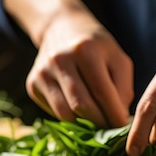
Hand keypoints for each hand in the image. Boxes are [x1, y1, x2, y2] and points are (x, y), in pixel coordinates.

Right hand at [26, 9, 133, 127]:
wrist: (61, 28)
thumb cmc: (96, 46)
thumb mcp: (118, 59)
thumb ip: (123, 89)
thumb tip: (118, 121)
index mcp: (85, 50)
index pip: (101, 92)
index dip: (114, 114)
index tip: (122, 125)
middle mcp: (59, 60)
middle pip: (81, 106)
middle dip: (99, 123)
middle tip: (110, 127)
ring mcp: (42, 73)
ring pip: (65, 114)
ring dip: (84, 124)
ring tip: (96, 121)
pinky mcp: (32, 85)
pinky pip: (54, 112)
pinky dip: (70, 116)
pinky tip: (79, 109)